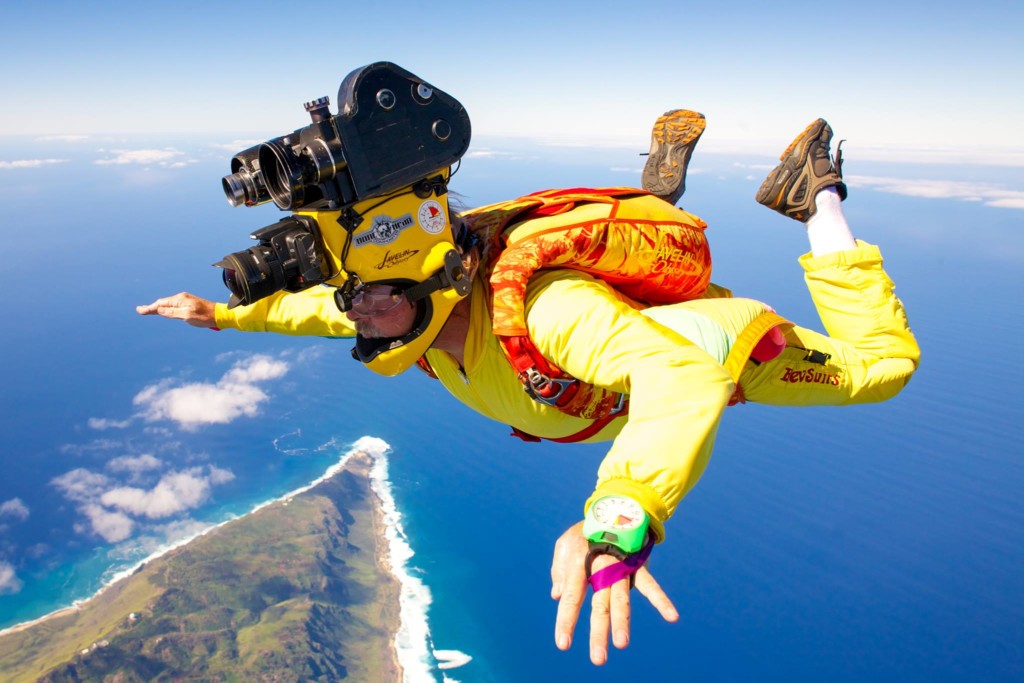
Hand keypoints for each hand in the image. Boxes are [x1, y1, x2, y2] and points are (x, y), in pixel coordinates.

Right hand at [136, 292, 216, 327]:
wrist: (218, 315)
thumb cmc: (204, 316)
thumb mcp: (187, 316)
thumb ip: (172, 312)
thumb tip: (159, 310)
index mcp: (179, 299)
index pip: (161, 303)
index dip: (150, 308)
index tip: (140, 311)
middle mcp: (181, 298)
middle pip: (162, 303)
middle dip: (151, 307)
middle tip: (140, 310)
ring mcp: (185, 300)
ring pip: (167, 304)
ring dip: (157, 307)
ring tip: (147, 310)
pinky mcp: (188, 304)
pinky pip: (173, 305)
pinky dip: (165, 308)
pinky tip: (162, 310)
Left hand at [550, 521, 677, 664]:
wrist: (613, 507)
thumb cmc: (586, 531)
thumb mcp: (564, 544)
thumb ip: (559, 570)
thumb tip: (557, 596)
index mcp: (579, 564)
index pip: (571, 597)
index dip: (567, 621)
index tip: (564, 644)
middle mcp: (600, 568)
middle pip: (599, 605)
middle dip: (598, 632)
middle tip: (598, 659)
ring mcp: (621, 568)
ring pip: (621, 599)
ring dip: (623, 622)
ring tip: (622, 644)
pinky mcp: (638, 566)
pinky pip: (650, 585)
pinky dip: (662, 600)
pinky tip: (672, 617)